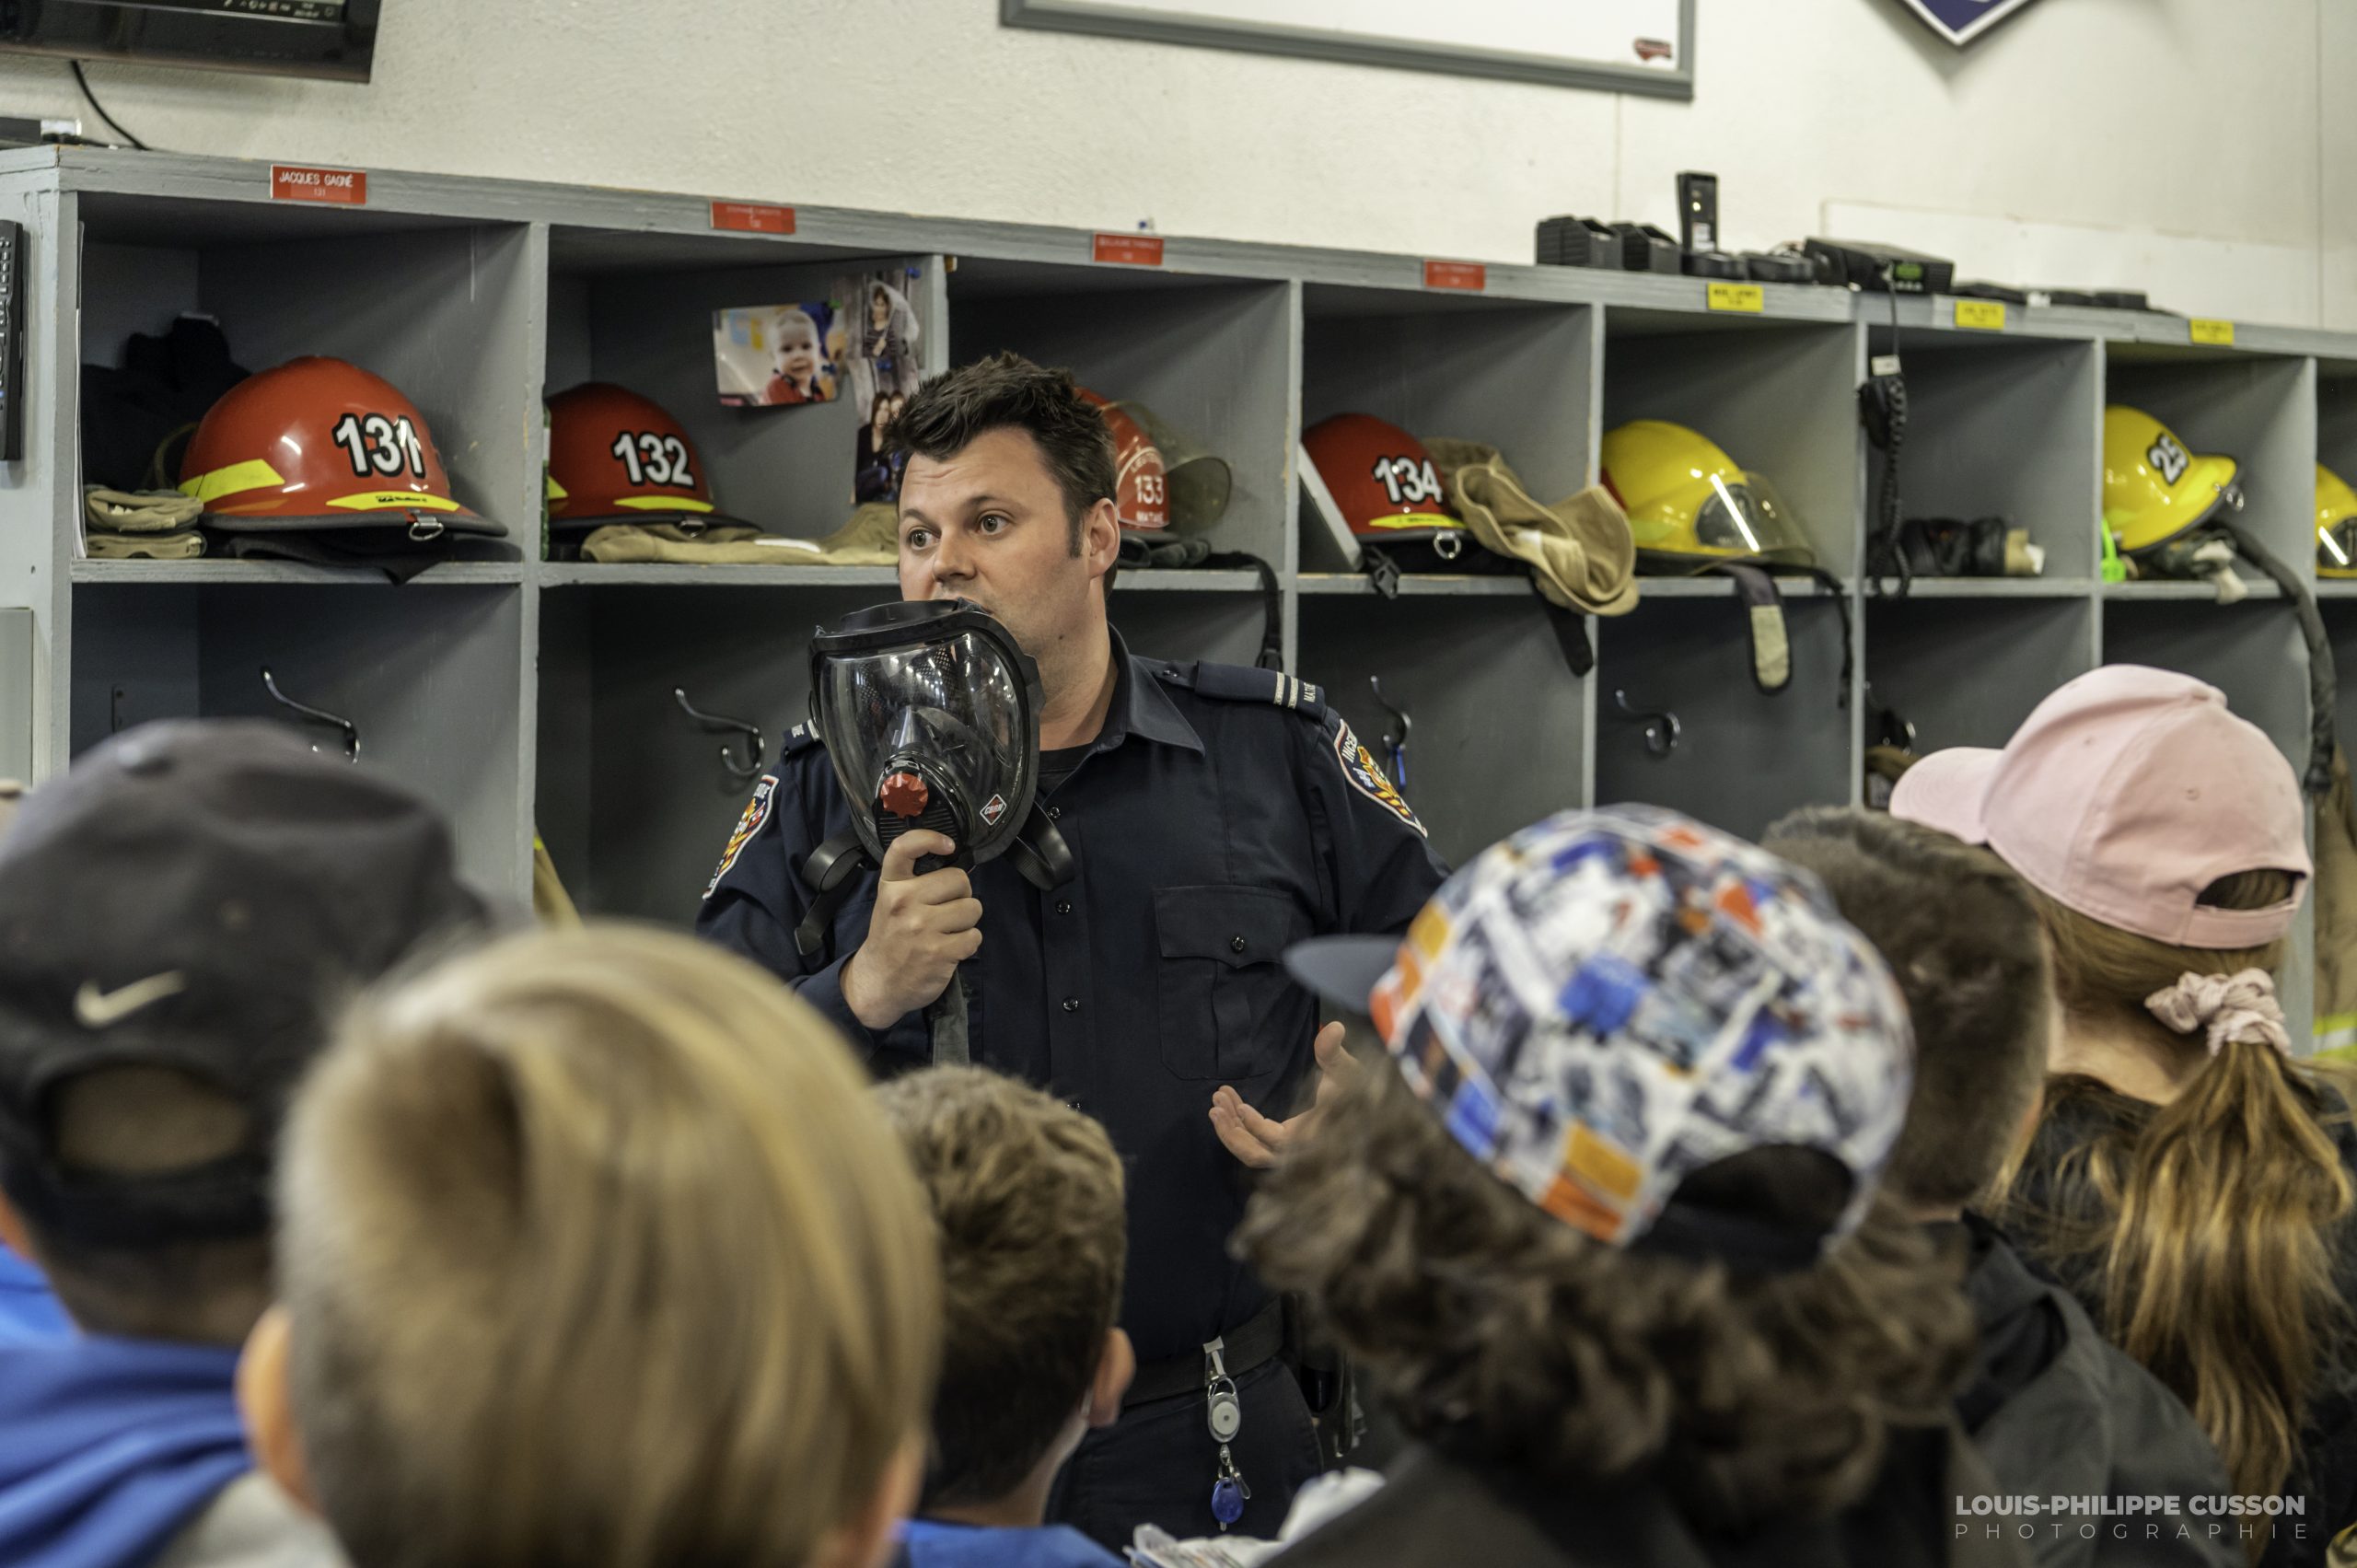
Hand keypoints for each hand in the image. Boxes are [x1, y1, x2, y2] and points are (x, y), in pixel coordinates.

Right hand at [840, 831, 982, 1029]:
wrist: (878, 982)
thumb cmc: (891, 938)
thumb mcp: (890, 903)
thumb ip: (915, 882)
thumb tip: (956, 867)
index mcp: (891, 886)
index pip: (905, 847)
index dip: (930, 838)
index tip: (948, 845)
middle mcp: (904, 902)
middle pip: (959, 880)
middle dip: (961, 894)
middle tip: (946, 910)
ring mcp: (922, 928)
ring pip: (972, 908)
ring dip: (967, 921)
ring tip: (947, 931)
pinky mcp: (939, 952)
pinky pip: (974, 937)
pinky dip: (968, 943)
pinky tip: (950, 948)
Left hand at [1209, 1022, 1360, 1168]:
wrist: (1362, 1109)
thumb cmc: (1356, 1092)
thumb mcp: (1346, 1071)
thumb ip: (1334, 1052)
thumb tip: (1334, 1027)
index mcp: (1312, 1137)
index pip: (1277, 1140)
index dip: (1256, 1126)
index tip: (1238, 1106)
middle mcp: (1298, 1150)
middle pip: (1256, 1155)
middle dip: (1232, 1133)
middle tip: (1215, 1106)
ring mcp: (1287, 1149)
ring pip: (1251, 1151)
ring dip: (1230, 1130)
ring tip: (1216, 1102)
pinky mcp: (1280, 1141)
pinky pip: (1254, 1141)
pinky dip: (1238, 1126)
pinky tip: (1229, 1101)